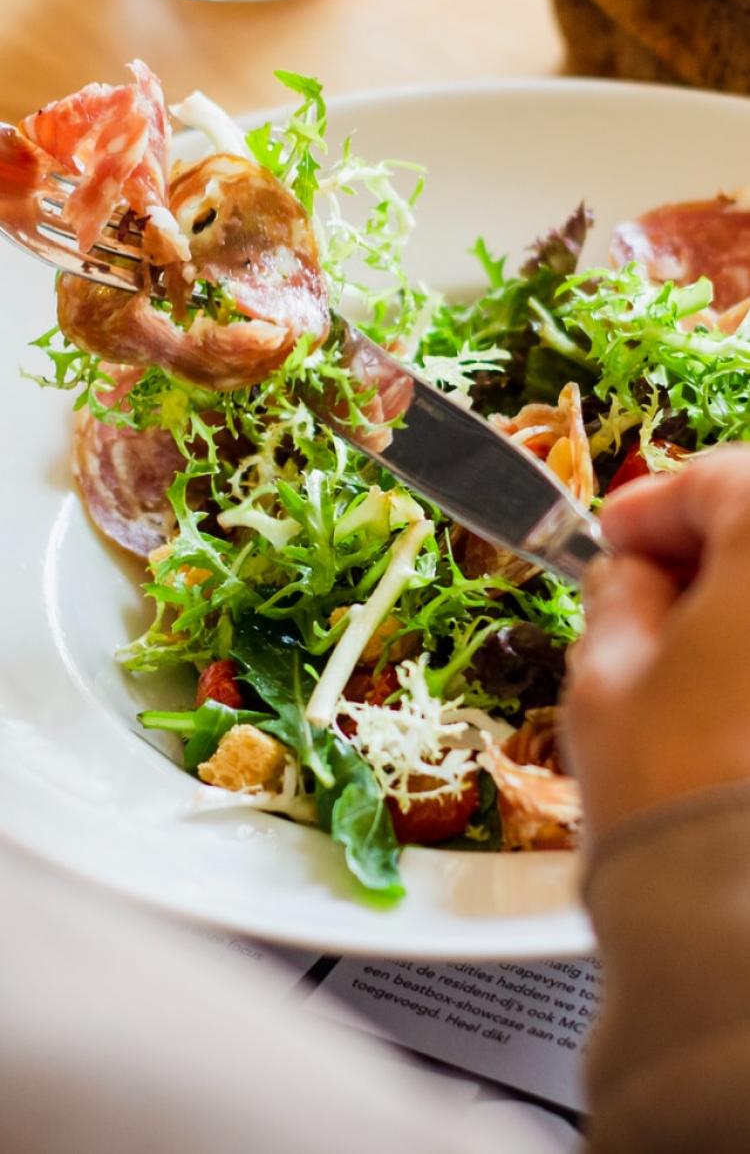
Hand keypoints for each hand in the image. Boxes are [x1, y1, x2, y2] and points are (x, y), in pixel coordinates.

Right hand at [564, 445, 749, 843]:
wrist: (739, 930)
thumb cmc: (671, 800)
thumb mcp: (604, 681)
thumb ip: (616, 598)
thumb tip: (631, 573)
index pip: (722, 481)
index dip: (655, 504)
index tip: (612, 539)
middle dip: (711, 549)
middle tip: (650, 591)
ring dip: (744, 607)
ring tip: (693, 656)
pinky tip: (739, 697)